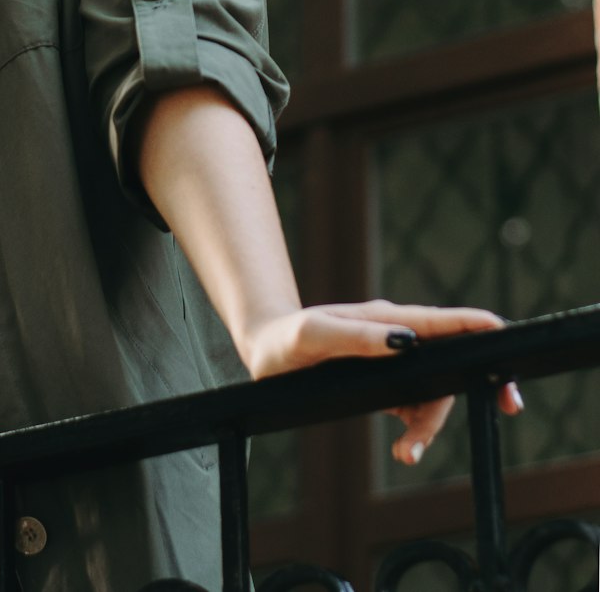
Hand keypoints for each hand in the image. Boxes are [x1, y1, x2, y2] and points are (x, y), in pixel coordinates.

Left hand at [241, 300, 523, 465]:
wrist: (265, 351)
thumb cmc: (288, 337)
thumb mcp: (316, 335)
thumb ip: (359, 337)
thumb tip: (404, 341)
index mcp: (386, 319)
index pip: (441, 322)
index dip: (477, 327)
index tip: (506, 336)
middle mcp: (396, 338)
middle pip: (450, 362)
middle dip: (474, 386)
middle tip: (505, 405)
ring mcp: (393, 362)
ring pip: (433, 392)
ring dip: (431, 424)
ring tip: (408, 453)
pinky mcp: (385, 386)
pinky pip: (414, 408)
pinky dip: (417, 430)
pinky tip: (406, 449)